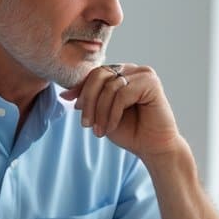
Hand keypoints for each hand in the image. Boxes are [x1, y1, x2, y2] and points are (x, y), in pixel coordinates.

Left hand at [61, 64, 182, 158]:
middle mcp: (132, 70)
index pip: (95, 73)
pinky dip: (113, 113)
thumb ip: (89, 101)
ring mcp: (143, 74)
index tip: (76, 109)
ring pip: (110, 86)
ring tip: (99, 130)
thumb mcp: (102, 114)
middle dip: (89, 100)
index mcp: (121, 73)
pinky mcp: (151, 83)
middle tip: (86, 124)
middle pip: (99, 75)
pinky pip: (122, 93)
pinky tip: (111, 126)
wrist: (153, 148)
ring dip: (100, 111)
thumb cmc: (129, 132)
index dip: (82, 90)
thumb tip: (65, 93)